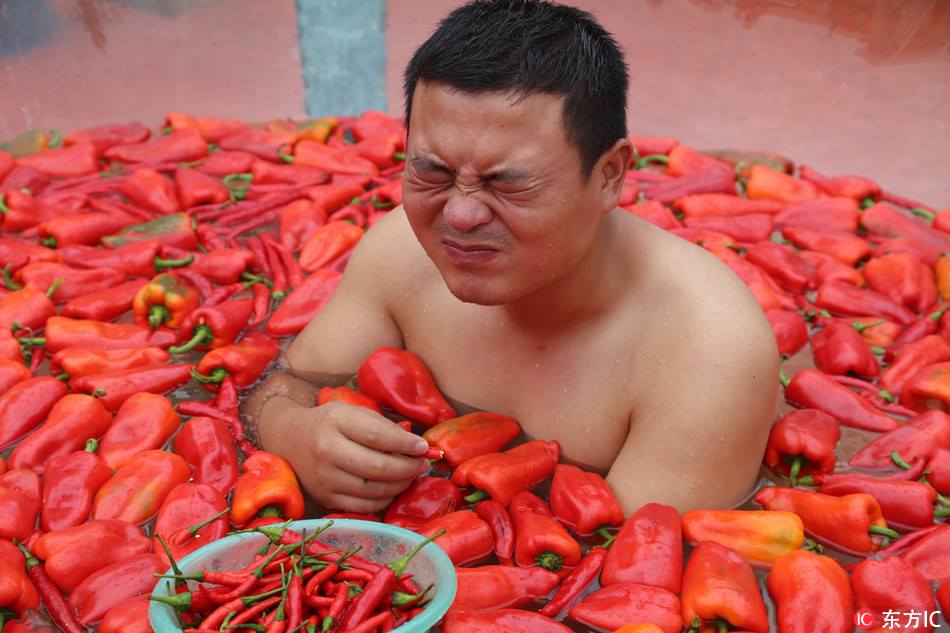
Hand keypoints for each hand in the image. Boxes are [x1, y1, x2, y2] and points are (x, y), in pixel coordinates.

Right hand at [262, 398, 430, 512]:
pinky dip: (384, 499)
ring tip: (410, 475)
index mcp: (336, 422)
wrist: (288, 439)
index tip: (424, 447)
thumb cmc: (329, 423)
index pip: (377, 436)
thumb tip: (416, 445)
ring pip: (373, 490)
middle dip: (408, 468)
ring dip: (400, 485)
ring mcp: (324, 478)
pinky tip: (392, 488)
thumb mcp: (352, 412)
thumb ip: (382, 425)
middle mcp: (327, 450)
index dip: (405, 445)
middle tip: (422, 465)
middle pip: (378, 467)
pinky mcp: (325, 498)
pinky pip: (364, 506)